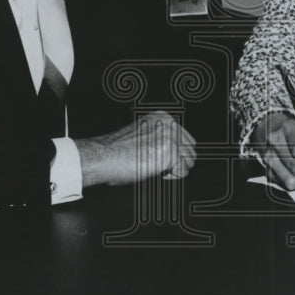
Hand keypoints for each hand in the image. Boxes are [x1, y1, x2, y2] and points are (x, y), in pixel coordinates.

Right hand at [75, 111, 196, 186]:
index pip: (186, 138)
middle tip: (162, 168)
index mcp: (163, 117)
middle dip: (180, 161)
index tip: (164, 160)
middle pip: (191, 149)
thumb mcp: (143, 134)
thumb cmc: (117, 150)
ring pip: (190, 160)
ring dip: (176, 169)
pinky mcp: (171, 153)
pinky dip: (173, 177)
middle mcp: (169, 124)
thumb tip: (176, 150)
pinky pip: (183, 171)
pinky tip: (157, 173)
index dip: (177, 153)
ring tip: (158, 170)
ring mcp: (171, 137)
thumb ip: (161, 136)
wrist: (103, 156)